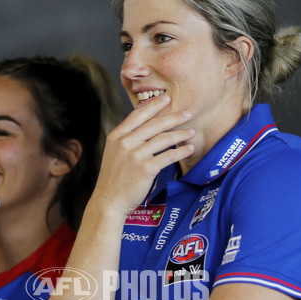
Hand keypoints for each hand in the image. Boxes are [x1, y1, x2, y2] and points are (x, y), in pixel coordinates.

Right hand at [94, 94, 194, 216]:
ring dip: (181, 134)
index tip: (167, 98)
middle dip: (173, 117)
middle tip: (188, 113)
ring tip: (192, 132)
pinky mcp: (146, 169)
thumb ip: (126, 139)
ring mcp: (135, 155)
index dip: (154, 105)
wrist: (109, 201)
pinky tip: (189, 149)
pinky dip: (181, 151)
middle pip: (154, 124)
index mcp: (117, 136)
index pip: (138, 114)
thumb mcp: (114, 153)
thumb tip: (145, 128)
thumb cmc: (113, 179)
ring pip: (163, 139)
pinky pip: (168, 156)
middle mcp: (125, 142)